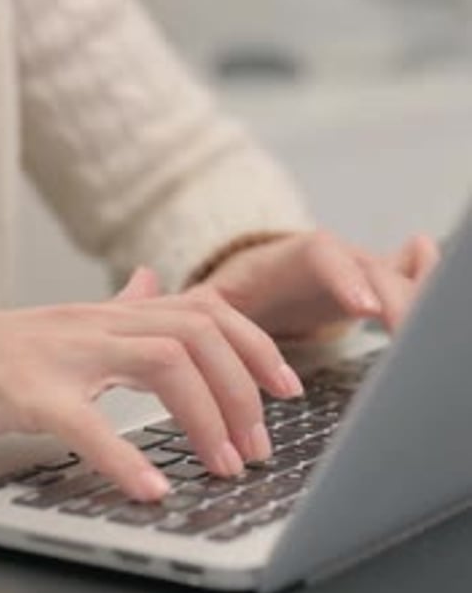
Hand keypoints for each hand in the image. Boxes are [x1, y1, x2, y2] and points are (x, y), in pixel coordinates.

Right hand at [0, 268, 302, 500]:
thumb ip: (122, 305)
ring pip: (162, 363)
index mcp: (116, 315)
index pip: (206, 311)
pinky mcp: (30, 394)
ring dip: (205, 417)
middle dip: (242, 388)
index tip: (287, 387)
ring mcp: (66, 355)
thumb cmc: (9, 350)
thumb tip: (154, 280)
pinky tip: (150, 488)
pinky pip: (86, 422)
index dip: (256, 345)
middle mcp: (100, 324)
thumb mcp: (74, 322)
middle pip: (197, 333)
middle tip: (258, 445)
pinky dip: (123, 457)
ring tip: (224, 464)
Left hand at [204, 230, 439, 340]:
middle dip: (397, 301)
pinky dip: (428, 286)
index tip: (363, 309)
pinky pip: (414, 277)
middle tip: (411, 338)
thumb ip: (187, 300)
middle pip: (373, 270)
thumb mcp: (210, 301)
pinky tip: (443, 313)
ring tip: (436, 333)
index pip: (322, 254)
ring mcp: (362, 270)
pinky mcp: (381, 287)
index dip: (345, 277)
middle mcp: (335, 260)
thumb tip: (151, 293)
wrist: (264, 284)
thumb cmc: (237, 296)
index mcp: (290, 258)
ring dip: (419, 297)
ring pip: (400, 276)